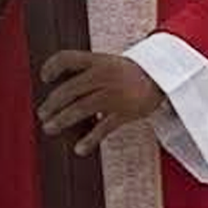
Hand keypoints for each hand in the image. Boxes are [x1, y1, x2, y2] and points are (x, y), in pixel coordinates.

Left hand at [38, 51, 164, 155]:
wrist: (164, 79)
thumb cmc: (133, 73)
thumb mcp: (111, 63)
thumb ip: (89, 70)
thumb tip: (62, 85)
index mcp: (99, 60)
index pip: (67, 58)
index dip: (52, 67)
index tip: (45, 78)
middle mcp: (104, 75)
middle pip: (69, 90)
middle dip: (52, 104)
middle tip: (43, 114)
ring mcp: (114, 94)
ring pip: (80, 109)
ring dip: (62, 120)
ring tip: (50, 128)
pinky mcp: (125, 112)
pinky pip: (102, 128)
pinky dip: (89, 140)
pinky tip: (79, 149)